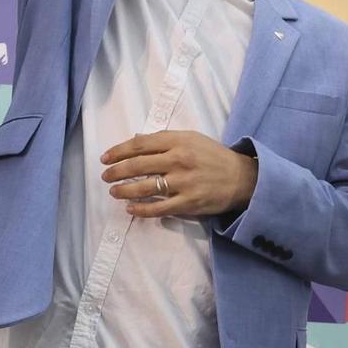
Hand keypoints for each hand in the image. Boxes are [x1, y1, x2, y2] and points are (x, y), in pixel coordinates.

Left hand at [101, 131, 258, 218]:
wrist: (242, 178)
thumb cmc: (213, 156)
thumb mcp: (191, 138)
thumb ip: (164, 139)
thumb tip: (136, 140)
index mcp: (178, 141)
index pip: (140, 145)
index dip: (118, 151)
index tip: (105, 158)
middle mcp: (179, 160)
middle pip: (138, 166)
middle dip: (116, 172)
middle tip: (105, 176)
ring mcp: (183, 182)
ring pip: (144, 188)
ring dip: (124, 190)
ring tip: (114, 192)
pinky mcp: (188, 202)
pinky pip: (158, 208)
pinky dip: (141, 209)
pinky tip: (130, 208)